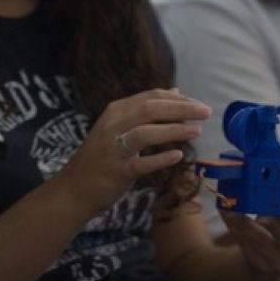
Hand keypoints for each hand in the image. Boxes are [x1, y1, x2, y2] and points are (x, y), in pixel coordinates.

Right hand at [57, 88, 209, 219]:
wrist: (74, 189)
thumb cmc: (103, 156)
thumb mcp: (121, 126)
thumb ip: (147, 110)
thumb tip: (176, 91)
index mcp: (116, 111)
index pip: (151, 97)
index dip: (178, 99)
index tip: (199, 104)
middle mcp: (113, 125)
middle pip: (150, 109)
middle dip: (181, 109)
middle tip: (205, 112)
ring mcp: (113, 148)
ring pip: (145, 133)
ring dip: (173, 130)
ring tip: (196, 131)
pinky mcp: (116, 171)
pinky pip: (140, 164)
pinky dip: (160, 159)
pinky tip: (178, 157)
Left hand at [219, 209, 279, 275]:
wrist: (276, 256)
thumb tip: (268, 177)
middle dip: (273, 223)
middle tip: (260, 213)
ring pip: (262, 242)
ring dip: (245, 224)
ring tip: (232, 209)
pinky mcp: (262, 267)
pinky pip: (247, 247)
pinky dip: (235, 229)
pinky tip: (227, 215)